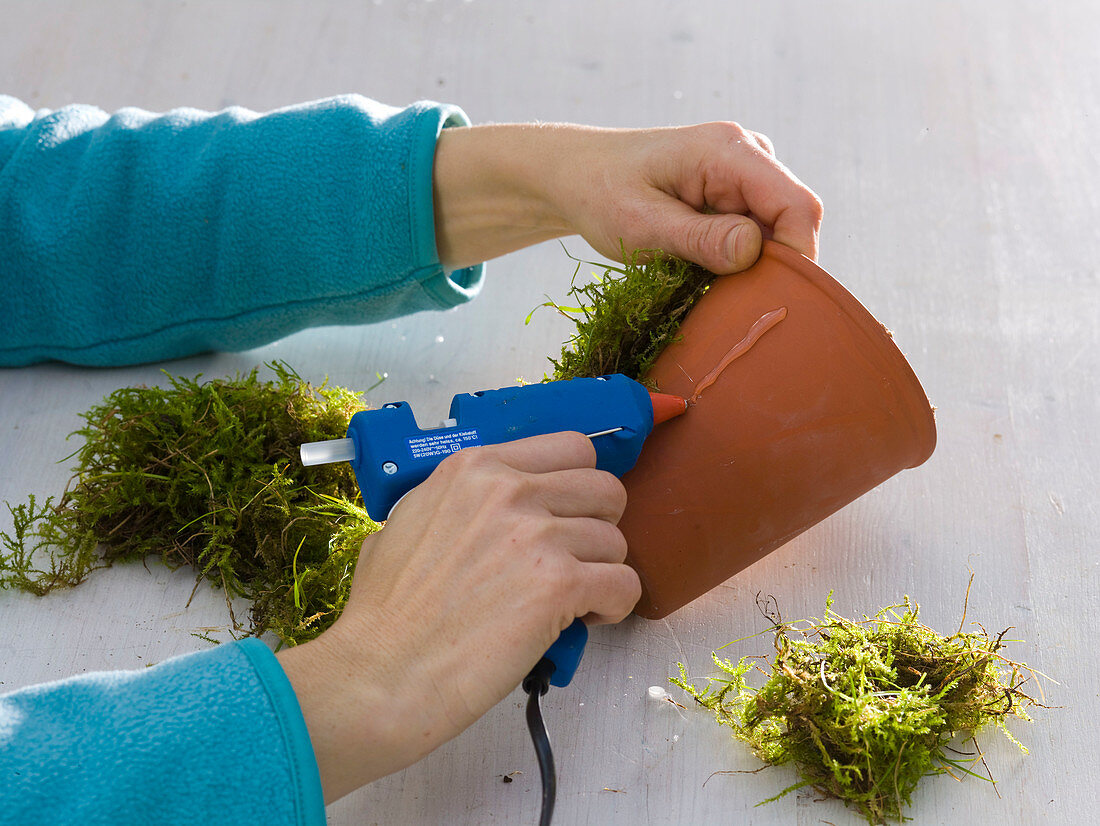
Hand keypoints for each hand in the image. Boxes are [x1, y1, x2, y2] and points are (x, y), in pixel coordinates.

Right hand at [276, 432, 637, 801]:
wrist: (381, 673)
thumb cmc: (384, 614)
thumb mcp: (407, 520)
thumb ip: (457, 499)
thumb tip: (481, 507)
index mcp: (475, 467)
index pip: (571, 448)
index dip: (578, 486)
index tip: (569, 513)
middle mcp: (510, 490)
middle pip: (604, 489)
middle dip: (597, 526)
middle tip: (575, 559)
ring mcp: (538, 534)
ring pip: (616, 540)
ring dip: (600, 572)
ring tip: (571, 601)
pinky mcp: (560, 584)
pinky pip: (624, 584)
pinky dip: (612, 606)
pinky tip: (582, 620)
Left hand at [433, 121, 822, 273]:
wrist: (578, 175)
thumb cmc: (601, 194)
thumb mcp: (641, 224)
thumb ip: (698, 238)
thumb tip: (754, 250)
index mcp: (729, 151)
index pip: (797, 207)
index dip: (797, 258)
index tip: (769, 300)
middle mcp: (749, 154)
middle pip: (794, 221)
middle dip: (774, 267)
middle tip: (731, 303)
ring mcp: (746, 172)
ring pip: (778, 232)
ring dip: (754, 266)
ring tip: (707, 285)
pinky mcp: (738, 192)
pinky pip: (759, 233)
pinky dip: (740, 260)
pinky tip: (706, 272)